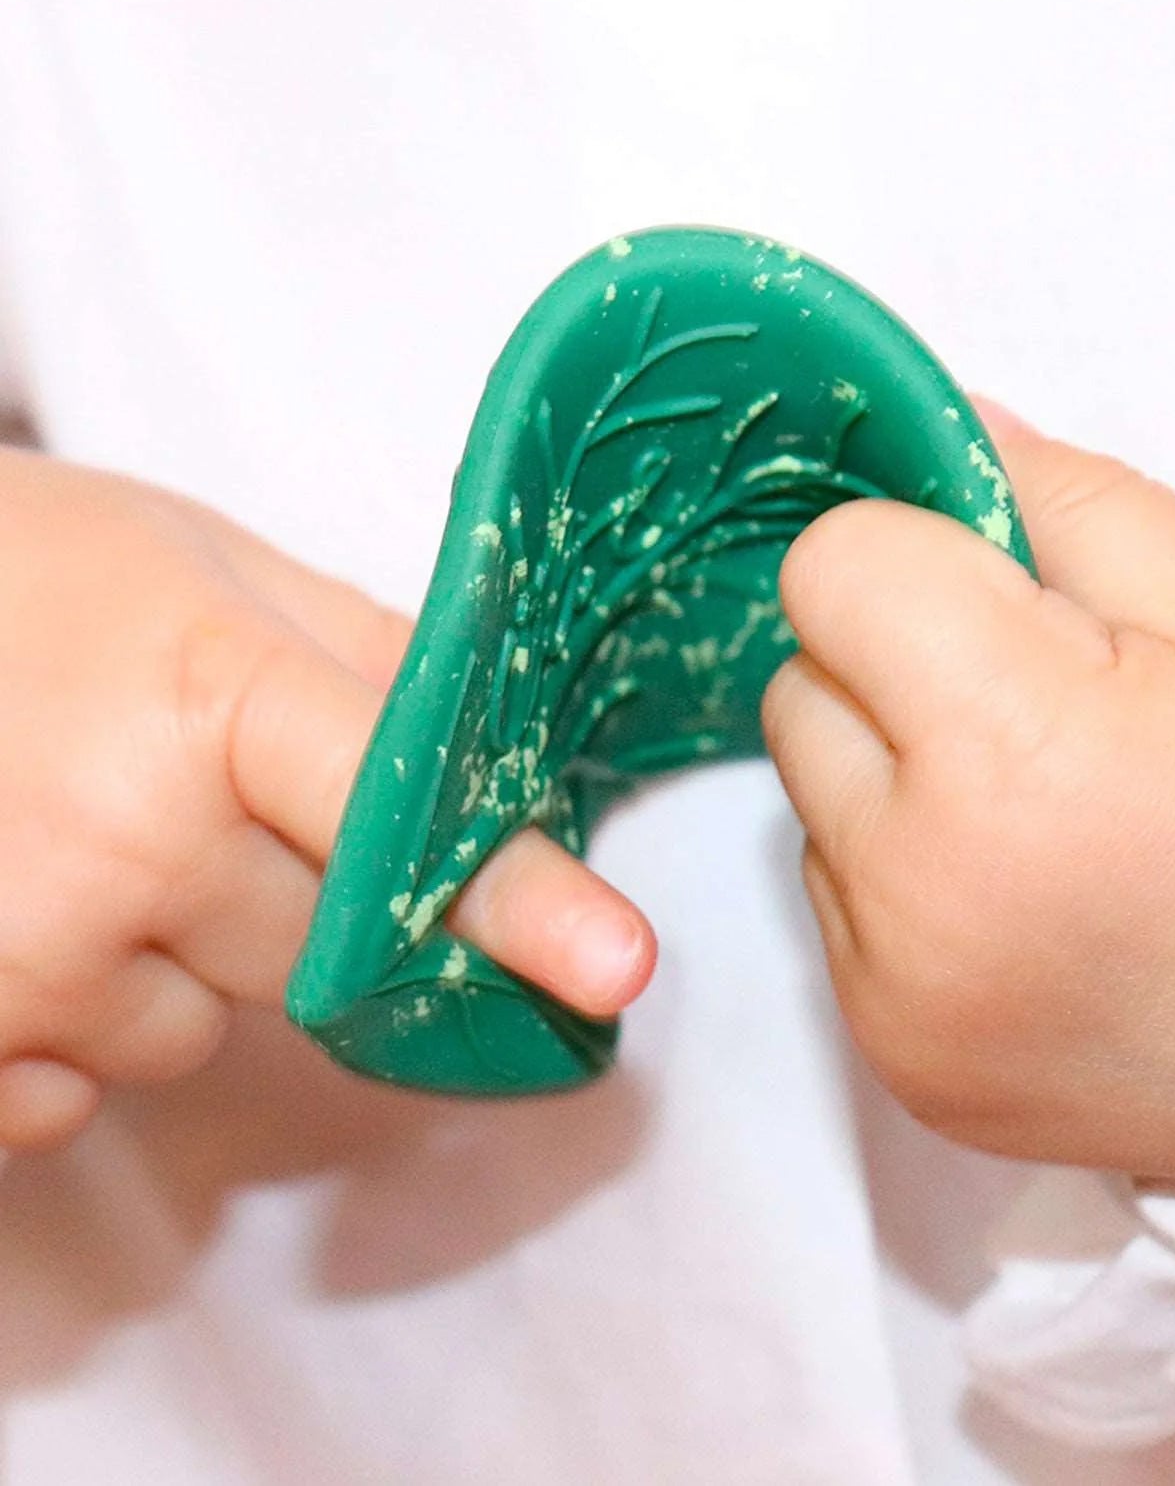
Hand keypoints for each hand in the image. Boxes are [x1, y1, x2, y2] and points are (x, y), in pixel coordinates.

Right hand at [0, 448, 653, 1150]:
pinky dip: (68, 1031)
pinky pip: (74, 1100)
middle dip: (290, 900)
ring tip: (78, 836)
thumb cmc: (37, 577)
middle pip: (321, 956)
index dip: (518, 896)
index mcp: (210, 693)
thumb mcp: (217, 574)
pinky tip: (12, 917)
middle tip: (184, 790)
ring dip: (170, 962)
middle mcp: (121, 837)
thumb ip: (373, 662)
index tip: (616, 969)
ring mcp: (22, 953)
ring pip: (196, 1032)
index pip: (398, 811)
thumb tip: (503, 755)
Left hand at [763, 402, 1174, 1230]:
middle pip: (799, 690)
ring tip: (1045, 819)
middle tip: (1040, 706)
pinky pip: (838, 913)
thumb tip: (938, 426)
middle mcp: (930, 896)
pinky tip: (1029, 901)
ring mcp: (903, 1000)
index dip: (914, 553)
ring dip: (893, 780)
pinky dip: (904, 884)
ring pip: (809, 804)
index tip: (993, 584)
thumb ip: (1062, 497)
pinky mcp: (902, 1065)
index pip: (833, 574)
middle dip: (895, 665)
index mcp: (1017, 755)